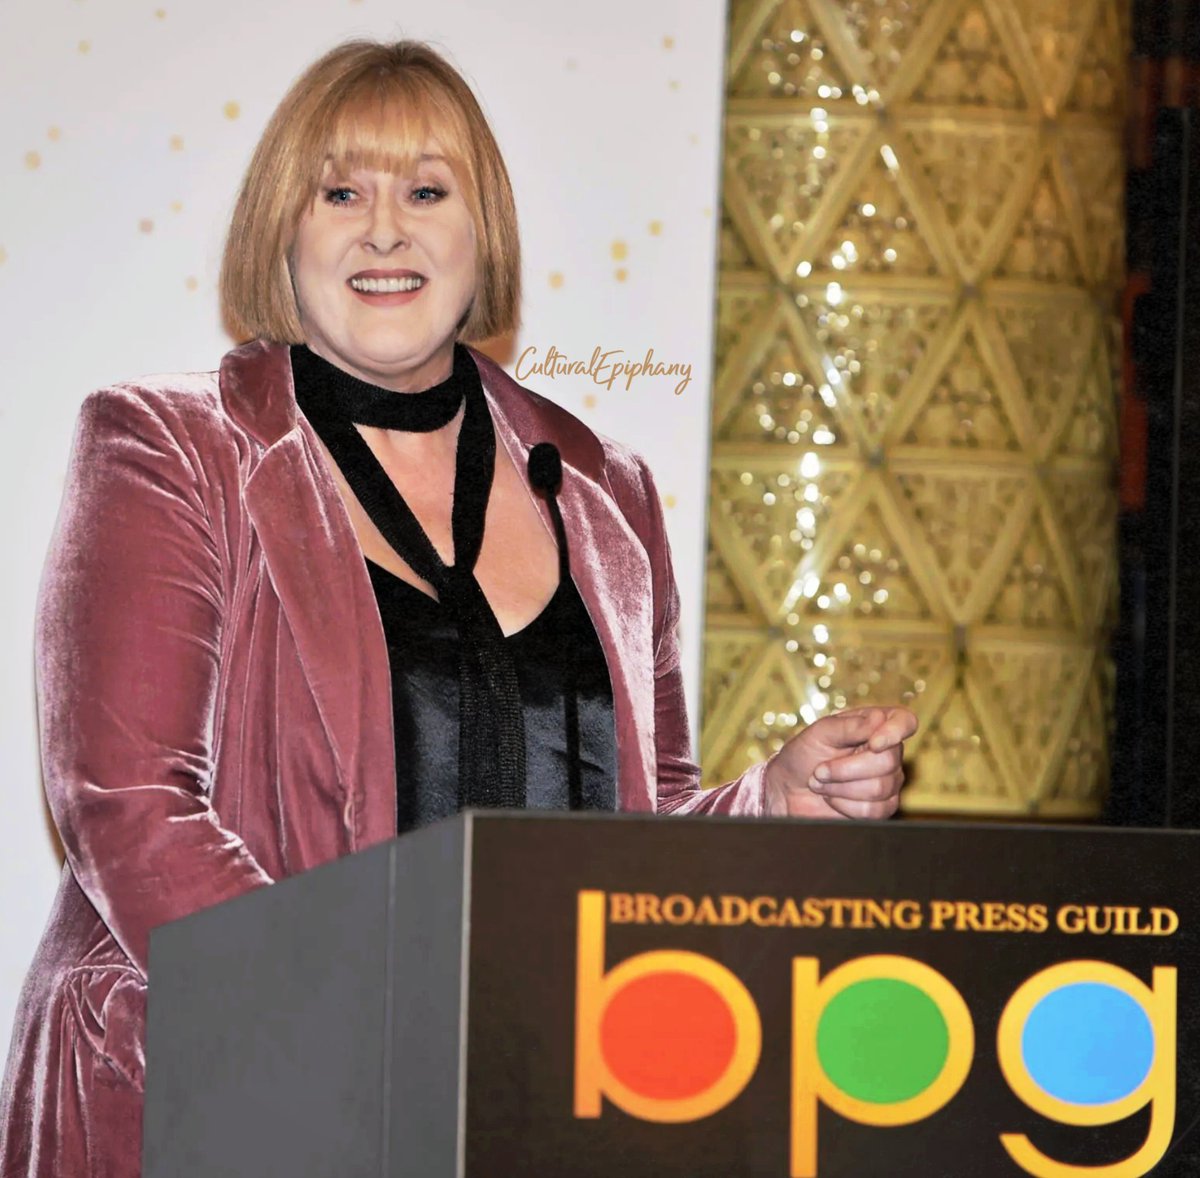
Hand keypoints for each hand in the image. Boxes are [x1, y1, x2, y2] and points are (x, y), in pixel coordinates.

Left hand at [764, 706, 917, 819]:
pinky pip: (873, 810)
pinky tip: (832, 798)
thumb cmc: (803, 755)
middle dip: (844, 769)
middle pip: (887, 762)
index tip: (874, 743)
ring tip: (820, 782)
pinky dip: (844, 805)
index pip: (904, 722)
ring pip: (879, 788)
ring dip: (839, 788)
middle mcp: (888, 752)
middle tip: (819, 770)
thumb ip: (849, 726)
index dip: (895, 732)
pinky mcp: (881, 807)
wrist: (788, 789)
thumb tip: (879, 719)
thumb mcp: (820, 733)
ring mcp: (889, 781)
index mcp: (876, 725)